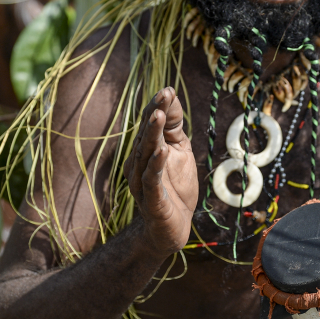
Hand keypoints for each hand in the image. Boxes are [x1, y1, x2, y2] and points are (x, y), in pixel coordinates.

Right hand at [123, 87, 197, 257]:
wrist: (171, 229)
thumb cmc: (174, 188)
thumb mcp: (180, 151)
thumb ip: (174, 126)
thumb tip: (171, 93)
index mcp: (146, 150)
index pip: (149, 124)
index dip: (157, 106)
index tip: (167, 90)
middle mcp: (140, 163)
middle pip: (146, 135)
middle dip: (154, 114)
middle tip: (163, 95)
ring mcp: (143, 182)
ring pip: (145, 155)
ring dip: (151, 135)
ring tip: (158, 116)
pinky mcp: (151, 200)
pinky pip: (151, 180)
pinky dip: (155, 165)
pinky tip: (162, 151)